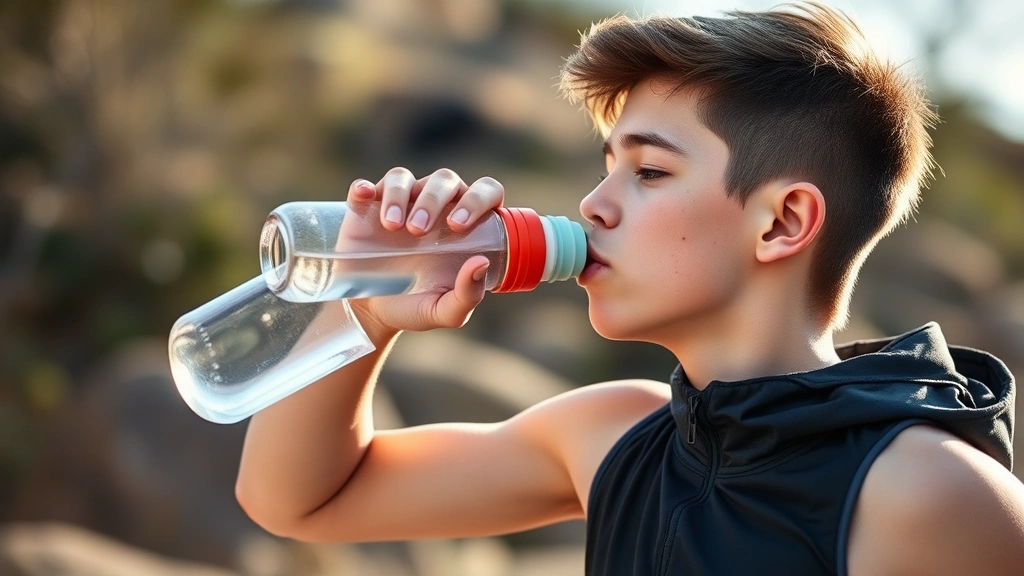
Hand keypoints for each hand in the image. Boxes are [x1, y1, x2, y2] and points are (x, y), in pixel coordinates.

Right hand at [344, 167, 504, 337]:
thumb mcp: (446, 311)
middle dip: (434, 199)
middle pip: (445, 180)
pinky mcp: (366, 207)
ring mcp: (400, 203)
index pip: (486, 192)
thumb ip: (468, 294)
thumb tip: (481, 262)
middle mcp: (436, 206)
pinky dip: (365, 187)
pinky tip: (366, 195)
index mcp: (466, 224)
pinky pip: (365, 186)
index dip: (478, 199)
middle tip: (418, 230)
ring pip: (405, 178)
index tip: (459, 225)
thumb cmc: (417, 306)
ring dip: (399, 195)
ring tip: (393, 226)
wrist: (372, 314)